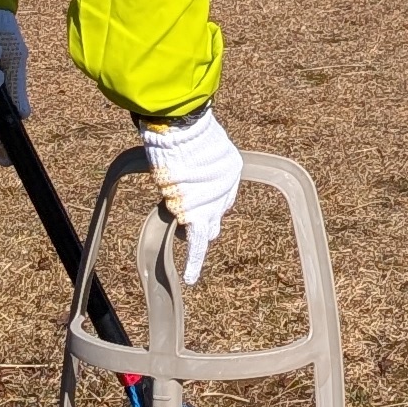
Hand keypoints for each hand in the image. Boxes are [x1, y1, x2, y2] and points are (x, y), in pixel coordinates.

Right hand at [142, 108, 244, 282]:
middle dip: (205, 217)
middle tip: (188, 213)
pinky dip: (193, 262)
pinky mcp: (197, 214)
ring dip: (192, 231)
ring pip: (204, 230)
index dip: (209, 200)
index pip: (221, 196)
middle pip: (216, 214)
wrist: (183, 131)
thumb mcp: (196, 139)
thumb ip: (197, 151)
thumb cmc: (184, 128)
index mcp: (230, 169)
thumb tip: (177, 142)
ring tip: (183, 226)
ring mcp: (213, 203)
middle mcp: (226, 189)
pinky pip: (196, 243)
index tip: (198, 199)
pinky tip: (191, 278)